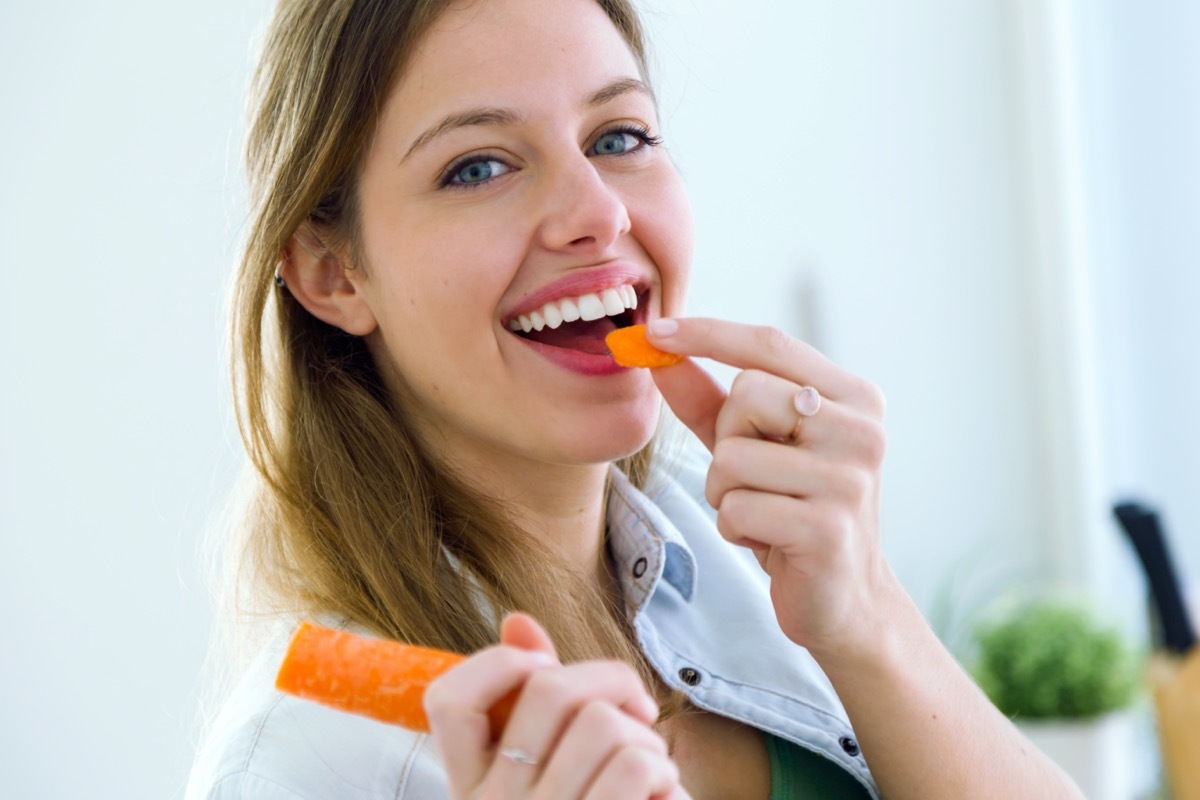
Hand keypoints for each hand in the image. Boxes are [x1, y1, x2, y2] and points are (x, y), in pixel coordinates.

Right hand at [424, 613, 688, 799]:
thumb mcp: (544, 778)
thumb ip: (529, 703)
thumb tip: (518, 620)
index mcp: (471, 789)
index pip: (450, 700)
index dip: (501, 663)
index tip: (545, 670)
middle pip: (551, 691)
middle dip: (612, 682)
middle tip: (636, 712)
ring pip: (605, 723)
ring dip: (646, 737)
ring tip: (650, 772)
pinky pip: (640, 764)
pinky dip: (666, 771)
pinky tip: (662, 797)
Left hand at [646, 318, 895, 661]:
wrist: (844, 599)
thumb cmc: (793, 510)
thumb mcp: (751, 447)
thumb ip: (708, 400)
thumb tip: (656, 351)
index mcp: (853, 397)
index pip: (770, 344)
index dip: (707, 334)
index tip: (653, 330)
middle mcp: (861, 430)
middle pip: (745, 394)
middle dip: (726, 437)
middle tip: (754, 477)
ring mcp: (849, 481)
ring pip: (732, 456)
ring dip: (725, 491)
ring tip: (761, 513)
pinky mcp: (827, 530)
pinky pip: (737, 508)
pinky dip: (734, 528)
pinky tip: (768, 542)